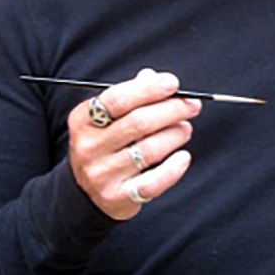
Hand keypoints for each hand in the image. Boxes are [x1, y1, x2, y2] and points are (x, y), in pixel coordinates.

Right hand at [68, 68, 200, 219]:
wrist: (86, 191)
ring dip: (175, 135)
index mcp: (83, 120)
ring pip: (149, 150)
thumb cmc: (105, 145)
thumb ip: (130, 97)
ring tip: (185, 129)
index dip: (149, 89)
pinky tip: (183, 157)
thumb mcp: (107, 119)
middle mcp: (89, 147)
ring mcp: (102, 174)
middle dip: (171, 110)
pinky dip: (174, 168)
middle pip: (138, 123)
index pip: (117, 99)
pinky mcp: (118, 197)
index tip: (173, 83)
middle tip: (191, 106)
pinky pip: (153, 182)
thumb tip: (154, 77)